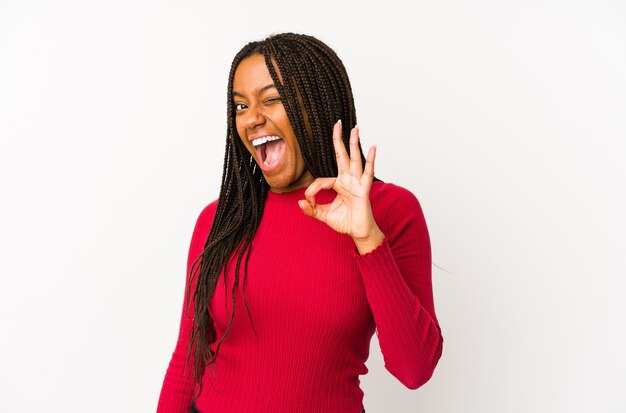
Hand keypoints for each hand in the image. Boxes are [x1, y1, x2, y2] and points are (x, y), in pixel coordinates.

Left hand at [298, 120, 384, 253]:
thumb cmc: (345, 222)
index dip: (312, 190)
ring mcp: (357, 183)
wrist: (358, 233)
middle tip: (338, 123)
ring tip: (355, 128)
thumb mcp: (323, 215)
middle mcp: (348, 180)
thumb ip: (311, 209)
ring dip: (354, 143)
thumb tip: (299, 202)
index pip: (321, 180)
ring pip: (354, 160)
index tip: (308, 202)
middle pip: (342, 156)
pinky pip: (367, 173)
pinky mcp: (364, 189)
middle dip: (339, 139)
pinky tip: (372, 147)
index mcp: (338, 185)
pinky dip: (370, 160)